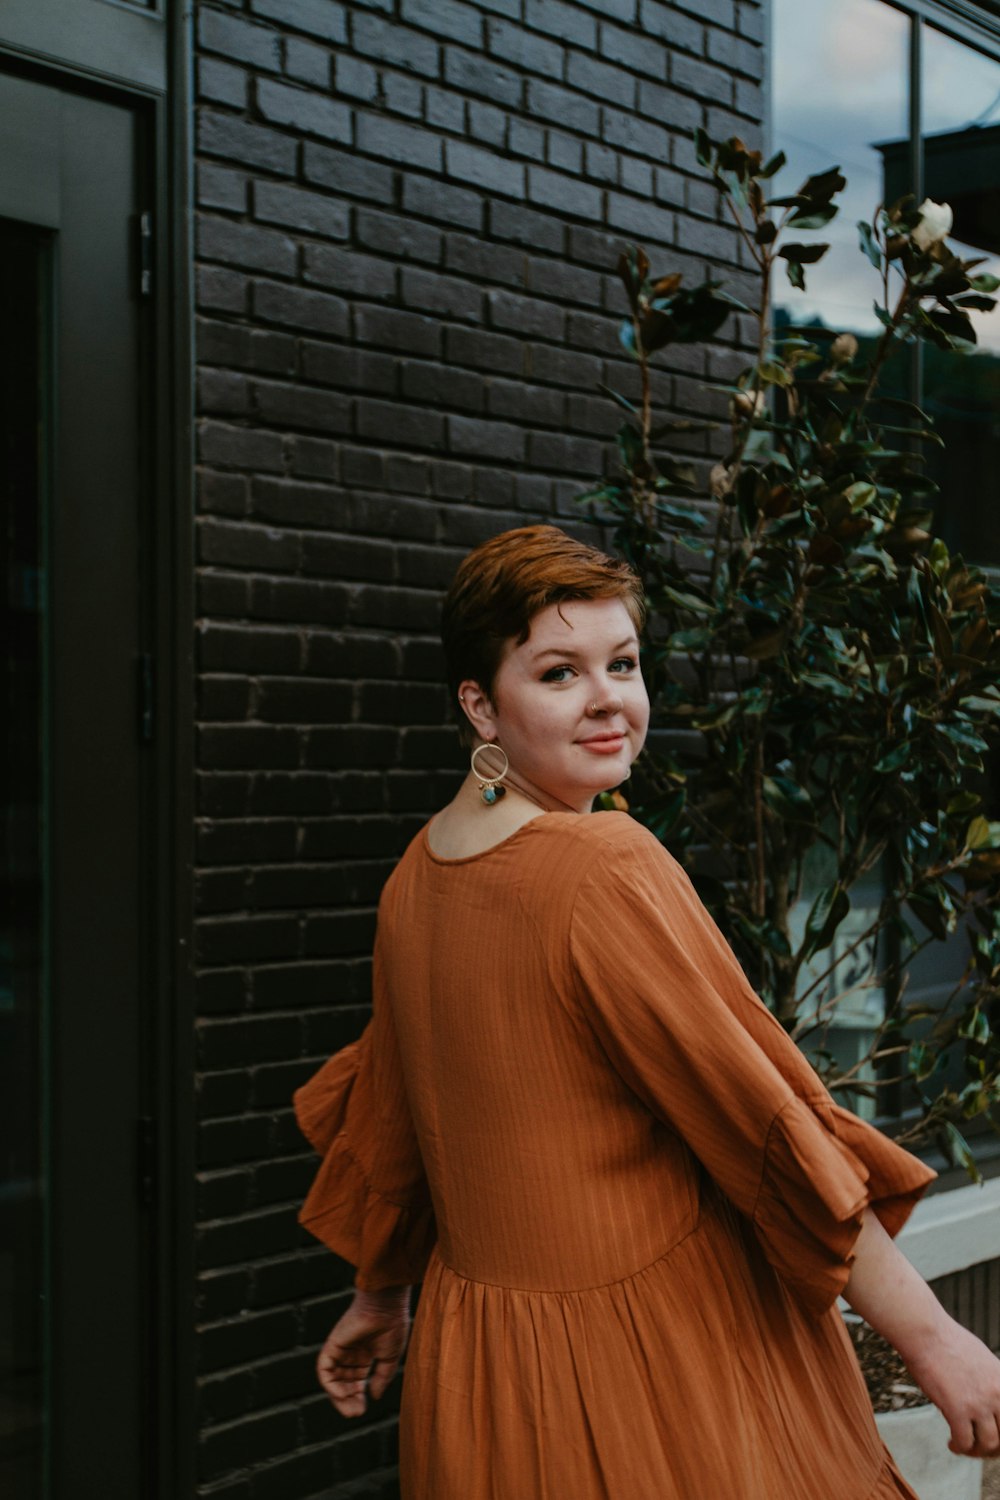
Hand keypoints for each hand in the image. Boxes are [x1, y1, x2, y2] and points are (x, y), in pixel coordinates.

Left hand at [316, 1286, 411, 1417]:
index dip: (358, 1397)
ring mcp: (341, 1350)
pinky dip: (330, 1384)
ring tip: (350, 1410)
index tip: (363, 1409)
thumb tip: (373, 1396)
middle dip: (348, 1400)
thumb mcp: (390, 1358)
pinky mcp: (332, 1345)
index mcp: (365, 1355)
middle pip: (343, 1383)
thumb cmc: (392, 1326)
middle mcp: (351, 1354)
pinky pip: (324, 1369)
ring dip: (339, 1397)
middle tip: (355, 1414)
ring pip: (333, 1380)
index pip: (356, 1382)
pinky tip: (342, 1394)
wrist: (386, 1306)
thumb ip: (381, 1378)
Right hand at [906, 1318, 999, 1457]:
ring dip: (977, 1451)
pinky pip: (964, 1441)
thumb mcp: (981, 1356)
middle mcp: (997, 1393)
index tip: (995, 1436)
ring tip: (965, 1447)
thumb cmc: (945, 1339)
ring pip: (989, 1443)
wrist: (925, 1333)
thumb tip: (986, 1394)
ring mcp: (979, 1403)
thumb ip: (989, 1378)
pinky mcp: (957, 1410)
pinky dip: (959, 1448)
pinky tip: (952, 1444)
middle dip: (994, 1446)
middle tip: (982, 1446)